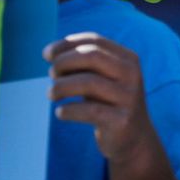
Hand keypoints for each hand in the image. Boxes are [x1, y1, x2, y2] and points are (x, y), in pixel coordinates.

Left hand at [46, 32, 157, 162]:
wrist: (133, 138)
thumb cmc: (106, 101)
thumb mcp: (97, 77)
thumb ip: (79, 62)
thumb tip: (49, 54)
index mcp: (128, 59)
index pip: (94, 41)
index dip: (66, 44)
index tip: (46, 55)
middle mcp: (132, 75)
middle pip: (91, 56)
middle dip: (64, 62)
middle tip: (51, 74)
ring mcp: (129, 98)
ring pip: (88, 83)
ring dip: (61, 86)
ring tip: (51, 94)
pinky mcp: (123, 120)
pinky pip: (88, 110)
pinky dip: (68, 110)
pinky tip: (60, 113)